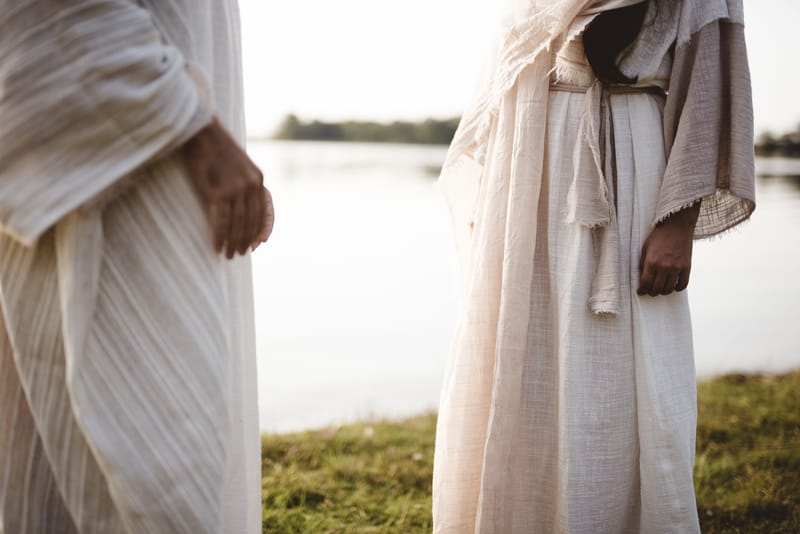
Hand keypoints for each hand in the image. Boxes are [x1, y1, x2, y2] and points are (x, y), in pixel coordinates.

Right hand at [182, 118, 273, 257]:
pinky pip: (222, 221)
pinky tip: (217, 246)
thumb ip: (245, 183)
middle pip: (251, 221)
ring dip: (233, 242)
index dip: (261, 229)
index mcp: (258, 178)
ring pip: (238, 224)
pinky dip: (220, 236)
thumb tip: (244, 205)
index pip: (265, 211)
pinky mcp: (219, 191)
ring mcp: (236, 188)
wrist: (200, 132)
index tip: (258, 244)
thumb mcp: (239, 164)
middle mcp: (251, 184)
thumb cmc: (215, 149)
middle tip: (239, 254)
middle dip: (245, 240)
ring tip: (228, 254)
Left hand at [637, 203, 700, 296]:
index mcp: (651, 262)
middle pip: (657, 289)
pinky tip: (673, 286)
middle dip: (652, 292)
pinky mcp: (687, 266)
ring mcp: (676, 267)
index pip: (645, 283)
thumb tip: (641, 277)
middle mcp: (664, 267)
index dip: (642, 290)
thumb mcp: (645, 248)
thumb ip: (643, 263)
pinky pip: (683, 284)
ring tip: (661, 289)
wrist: (676, 225)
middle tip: (650, 291)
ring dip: (664, 291)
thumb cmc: (659, 235)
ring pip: (669, 288)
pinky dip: (677, 288)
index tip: (641, 291)